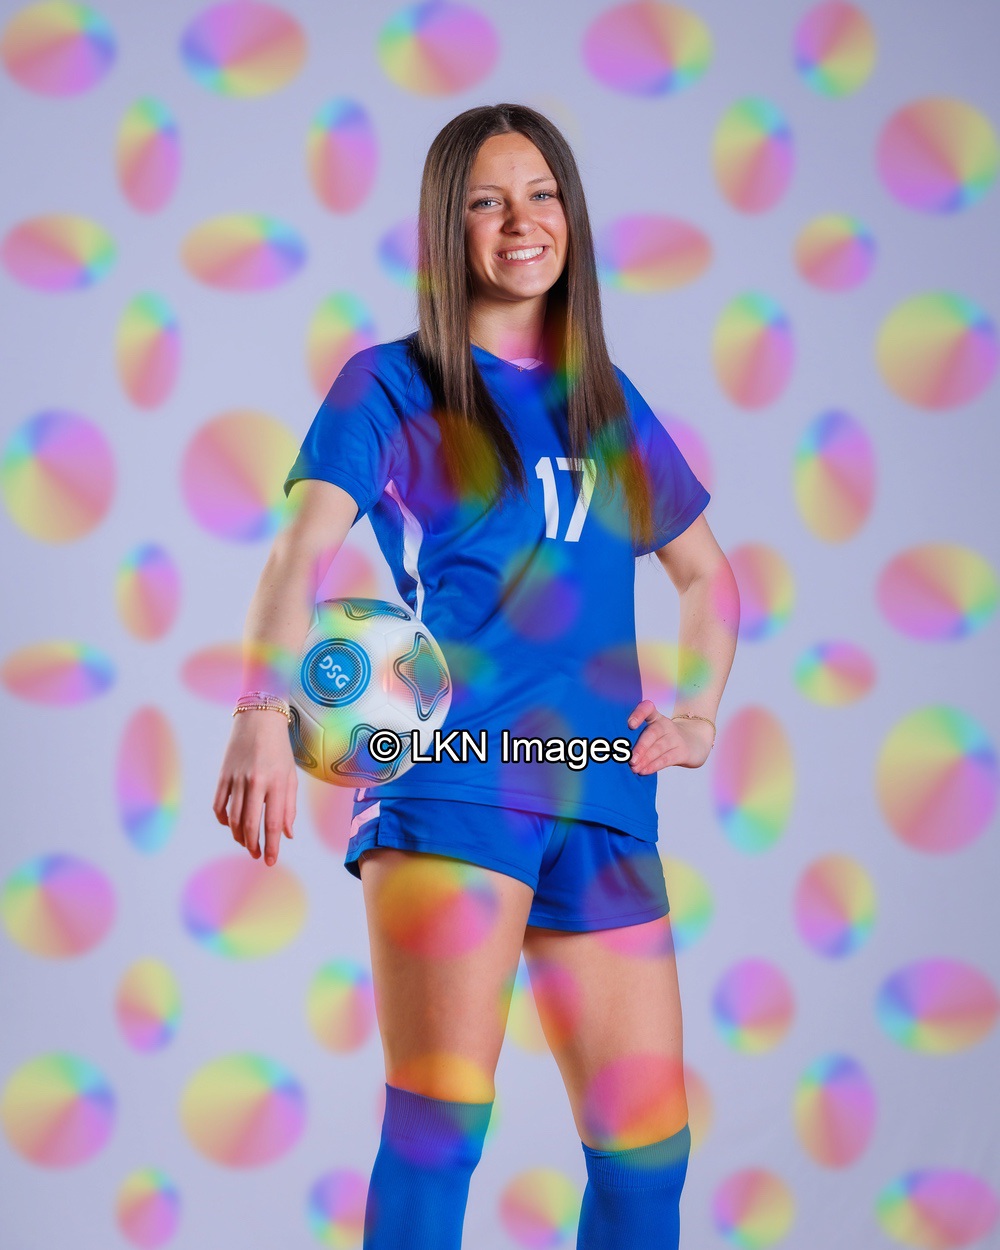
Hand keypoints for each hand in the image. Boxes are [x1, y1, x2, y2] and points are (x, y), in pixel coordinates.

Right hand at [212, 711, 296, 865]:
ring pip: (233, 818)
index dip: (272, 845)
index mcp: (276, 782)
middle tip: (258, 855)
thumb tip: (287, 834)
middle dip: (253, 845)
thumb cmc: (279, 749)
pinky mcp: (223, 775)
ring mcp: (236, 779)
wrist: (258, 720)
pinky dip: (223, 819)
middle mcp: (255, 782)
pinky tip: (231, 825)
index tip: (271, 860)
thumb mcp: (290, 775)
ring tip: (246, 843)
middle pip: (250, 824)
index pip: (273, 823)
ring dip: (239, 836)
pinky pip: (219, 805)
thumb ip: (289, 806)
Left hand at [626, 699, 713, 772]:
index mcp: (656, 718)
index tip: (630, 725)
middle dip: (641, 747)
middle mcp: (666, 726)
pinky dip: (654, 765)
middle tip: (630, 760)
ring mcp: (675, 738)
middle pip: (652, 733)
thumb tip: (622, 757)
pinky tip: (644, 771)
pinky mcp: (682, 752)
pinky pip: (667, 759)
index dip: (639, 714)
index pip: (647, 709)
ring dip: (645, 759)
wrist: (696, 743)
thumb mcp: (655, 734)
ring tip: (634, 768)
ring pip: (659, 748)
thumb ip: (640, 742)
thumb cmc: (666, 739)